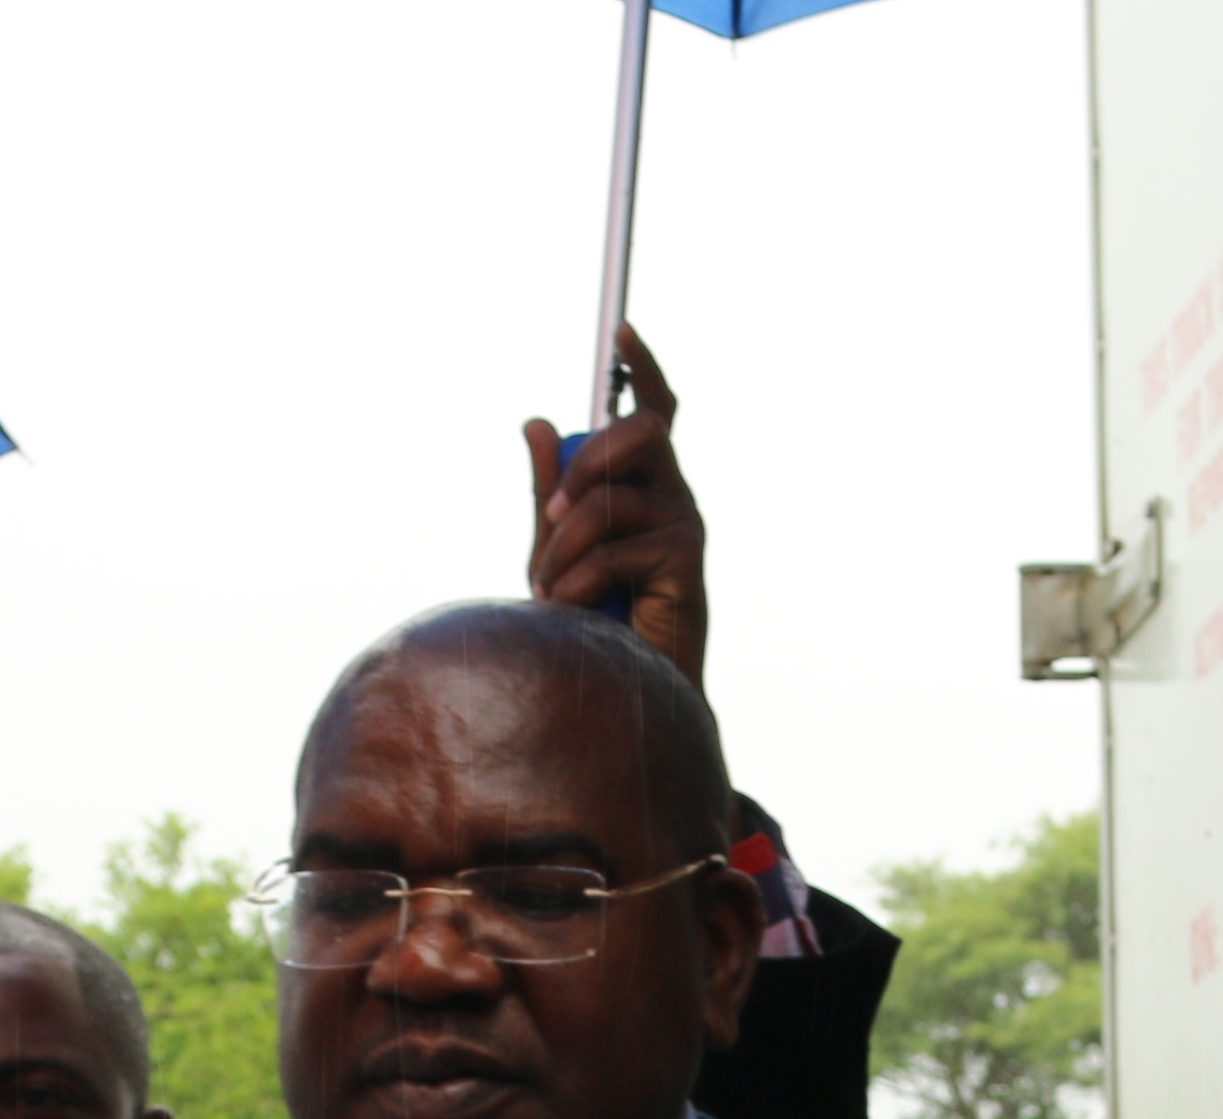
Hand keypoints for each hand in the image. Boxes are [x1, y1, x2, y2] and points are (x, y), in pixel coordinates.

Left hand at [521, 324, 703, 687]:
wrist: (627, 685)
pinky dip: (579, 578)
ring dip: (565, 545)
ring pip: (613, 498)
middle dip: (586, 463)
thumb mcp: (556, 545)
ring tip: (548, 590)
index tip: (622, 328)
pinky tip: (570, 606)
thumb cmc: (593, 615)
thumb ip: (549, 488)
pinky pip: (618, 549)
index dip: (643, 368)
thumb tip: (535, 422)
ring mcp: (685, 525)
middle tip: (552, 511)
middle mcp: (673, 493)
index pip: (656, 410)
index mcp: (645, 481)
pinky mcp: (687, 563)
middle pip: (644, 431)